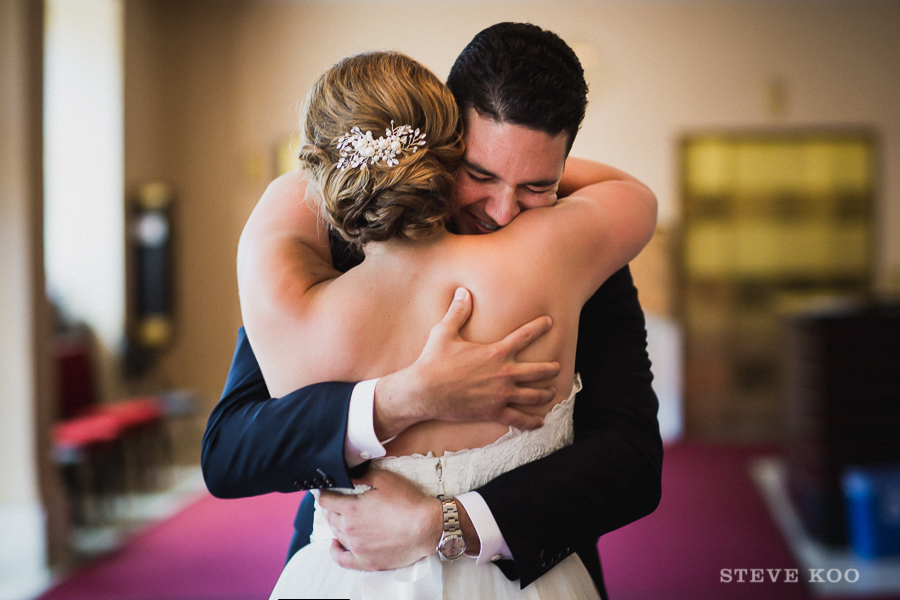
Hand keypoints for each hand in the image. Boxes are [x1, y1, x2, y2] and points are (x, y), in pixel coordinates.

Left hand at [320, 469, 440, 570]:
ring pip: (336, 534)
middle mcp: (350, 529)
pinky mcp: (366, 561)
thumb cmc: (408, 502)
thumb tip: (346, 472)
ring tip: (342, 518)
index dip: (324, 493)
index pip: (325, 500)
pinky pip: (342, 559)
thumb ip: (361, 475)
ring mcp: (357, 547)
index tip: (325, 490)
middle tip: (337, 502)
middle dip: (331, 508)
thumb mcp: (385, 479)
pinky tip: (335, 544)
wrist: (427, 527)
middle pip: (329, 517)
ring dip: (336, 524)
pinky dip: (335, 551)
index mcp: (352, 508)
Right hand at [374, 288, 559, 438]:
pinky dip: (531, 422)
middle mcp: (504, 373)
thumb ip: (458, 312)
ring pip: (534, 395)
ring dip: (546, 393)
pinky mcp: (494, 412)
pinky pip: (519, 419)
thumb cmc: (433, 361)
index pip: (524, 336)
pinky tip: (539, 422)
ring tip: (552, 392)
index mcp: (496, 352)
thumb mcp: (444, 332)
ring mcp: (501, 394)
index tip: (550, 322)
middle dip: (551, 368)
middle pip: (538, 370)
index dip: (539, 327)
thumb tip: (463, 291)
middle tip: (557, 367)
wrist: (424, 391)